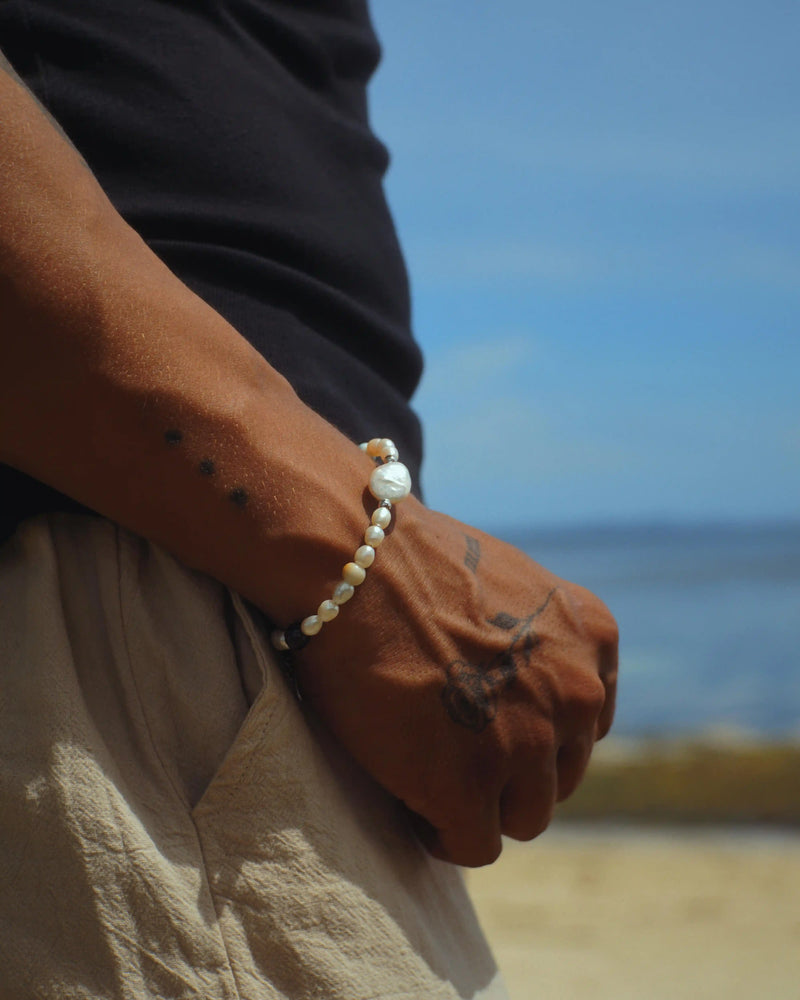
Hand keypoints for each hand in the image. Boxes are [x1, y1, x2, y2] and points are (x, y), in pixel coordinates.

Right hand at [296, 498, 617, 866]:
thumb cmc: (407, 560)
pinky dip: (443, 835)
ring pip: (525, 817)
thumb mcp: (506, 582)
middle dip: (511, 771)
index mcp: (591, 637)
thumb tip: (513, 681)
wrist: (351, 562)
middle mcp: (576, 694)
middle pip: (558, 774)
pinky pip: (474, 845)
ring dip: (482, 806)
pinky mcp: (469, 786)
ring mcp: (526, 744)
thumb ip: (532, 636)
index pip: (587, 723)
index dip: (536, 732)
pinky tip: (413, 806)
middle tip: (454, 754)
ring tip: (430, 781)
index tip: (493, 728)